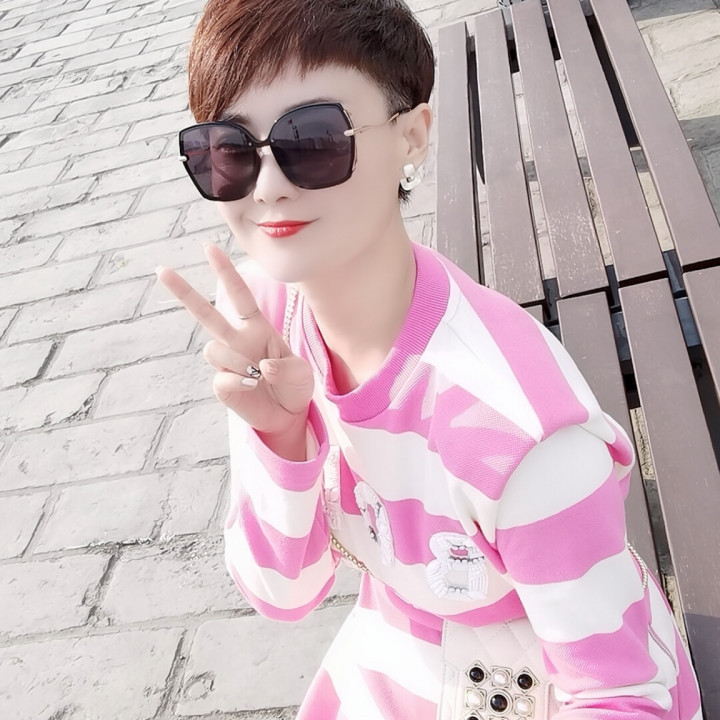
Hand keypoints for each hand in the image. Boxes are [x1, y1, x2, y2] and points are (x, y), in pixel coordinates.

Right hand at [156, 243, 313, 435]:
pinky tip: (251, 386)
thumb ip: (285, 367)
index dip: (225, 272)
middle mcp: (237, 340)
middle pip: (205, 313)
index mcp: (256, 327)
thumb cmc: (295, 385)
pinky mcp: (222, 385)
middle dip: (183, 292)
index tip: (209, 248)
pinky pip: (221, 377)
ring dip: (237, 361)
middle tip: (161, 270)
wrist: (288, 416)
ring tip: (258, 375)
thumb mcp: (301, 372)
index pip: (239, 295)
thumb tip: (260, 367)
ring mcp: (227, 362)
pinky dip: (238, 381)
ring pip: (215, 350)